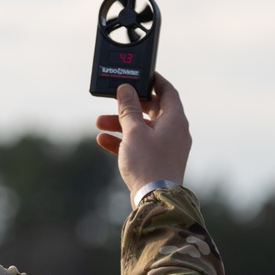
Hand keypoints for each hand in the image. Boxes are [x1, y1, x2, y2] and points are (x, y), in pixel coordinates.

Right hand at [95, 74, 190, 207]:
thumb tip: (126, 89)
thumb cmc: (148, 163)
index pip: (167, 92)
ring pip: (143, 128)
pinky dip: (124, 140)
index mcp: (175, 120)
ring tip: (99, 123)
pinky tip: (104, 140)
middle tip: (113, 101)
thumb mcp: (134, 131)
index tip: (142, 74)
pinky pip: (140, 145)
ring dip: (121, 124)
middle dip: (129, 106)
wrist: (155, 200)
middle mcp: (174, 132)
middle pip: (152, 110)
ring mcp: (166, 148)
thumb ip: (128, 108)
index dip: (154, 81)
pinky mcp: (157, 161)